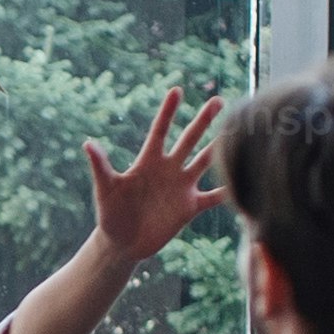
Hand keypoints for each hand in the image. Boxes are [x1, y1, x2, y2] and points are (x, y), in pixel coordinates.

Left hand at [79, 84, 227, 267]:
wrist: (122, 244)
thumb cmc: (110, 215)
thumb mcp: (105, 190)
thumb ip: (100, 167)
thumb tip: (88, 143)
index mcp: (148, 161)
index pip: (160, 131)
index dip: (168, 112)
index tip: (176, 90)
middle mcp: (169, 169)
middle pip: (189, 140)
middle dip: (203, 121)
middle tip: (219, 100)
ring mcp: (182, 187)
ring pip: (205, 162)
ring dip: (220, 148)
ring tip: (238, 132)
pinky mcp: (190, 207)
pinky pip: (213, 197)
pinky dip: (228, 192)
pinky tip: (245, 182)